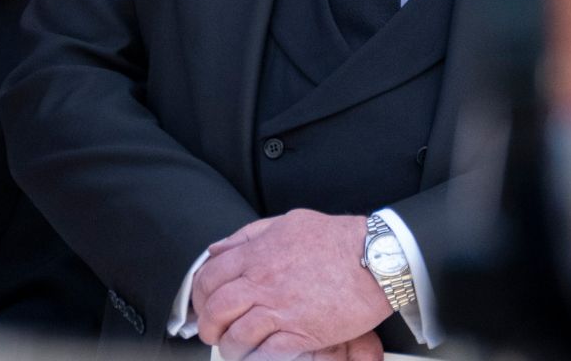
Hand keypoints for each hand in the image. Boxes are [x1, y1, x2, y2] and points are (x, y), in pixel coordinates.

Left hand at [193, 209, 392, 358]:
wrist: (372, 258)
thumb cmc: (334, 239)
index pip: (210, 276)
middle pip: (217, 308)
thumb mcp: (285, 223)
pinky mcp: (301, 333)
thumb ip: (248, 235)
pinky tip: (257, 356)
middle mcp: (263, 281)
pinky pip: (267, 353)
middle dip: (208, 325)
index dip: (198, 294)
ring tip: (232, 347)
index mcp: (257, 254)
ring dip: (230, 346)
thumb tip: (219, 248)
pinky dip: (256, 358)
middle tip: (211, 331)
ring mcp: (281, 309)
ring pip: (237, 335)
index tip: (201, 304)